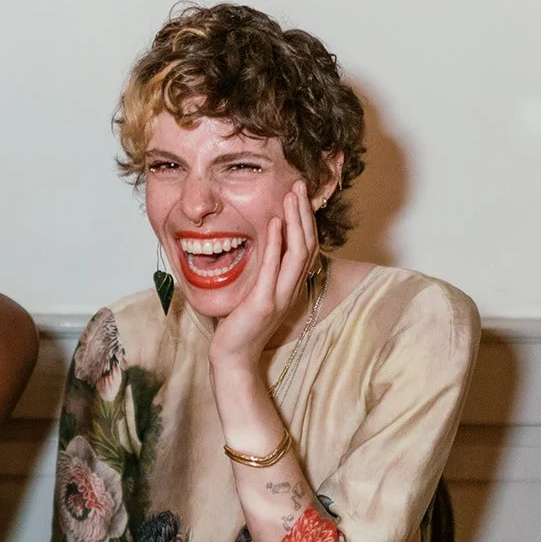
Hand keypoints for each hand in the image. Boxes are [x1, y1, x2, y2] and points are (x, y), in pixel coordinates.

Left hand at [209, 182, 318, 371]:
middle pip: (307, 244)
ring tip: (290, 197)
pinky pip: (274, 269)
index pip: (307, 247)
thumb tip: (266, 243)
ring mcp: (280, 296)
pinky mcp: (264, 303)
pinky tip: (275, 224)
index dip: (306, 220)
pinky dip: (276, 245)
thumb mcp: (257, 292)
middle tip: (298, 185)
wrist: (233, 355)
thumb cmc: (241, 324)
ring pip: (298, 253)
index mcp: (291, 286)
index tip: (299, 195)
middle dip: (304, 213)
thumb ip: (265, 270)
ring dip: (295, 222)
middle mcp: (291, 289)